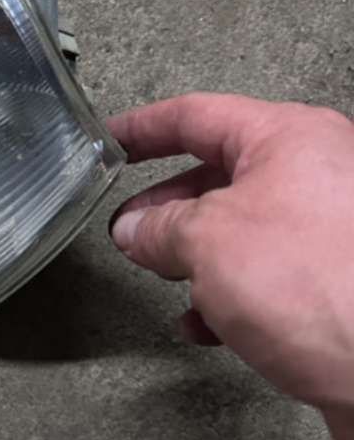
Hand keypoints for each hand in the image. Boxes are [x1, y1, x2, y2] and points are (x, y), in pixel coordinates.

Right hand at [107, 92, 353, 439]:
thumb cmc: (320, 286)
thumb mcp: (209, 241)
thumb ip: (161, 228)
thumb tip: (136, 229)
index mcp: (289, 138)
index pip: (196, 115)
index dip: (143, 128)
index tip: (109, 139)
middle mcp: (318, 172)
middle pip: (220, 173)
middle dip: (167, 205)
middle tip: (128, 226)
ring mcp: (332, 227)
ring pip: (243, 227)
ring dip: (195, 255)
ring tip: (162, 276)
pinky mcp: (338, 278)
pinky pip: (270, 271)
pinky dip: (229, 292)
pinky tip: (204, 324)